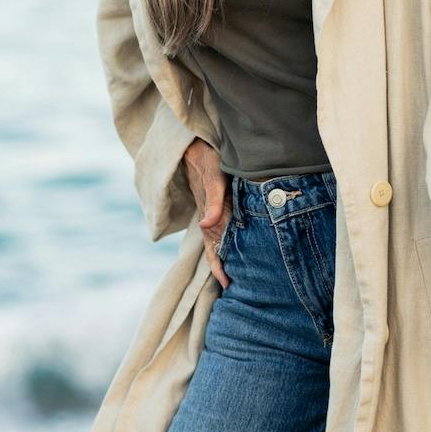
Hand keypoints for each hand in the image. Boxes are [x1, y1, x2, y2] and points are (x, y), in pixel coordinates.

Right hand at [181, 139, 231, 287]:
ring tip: (235, 273)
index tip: (227, 285)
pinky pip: (218, 225)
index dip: (220, 267)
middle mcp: (209, 216)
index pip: (214, 248)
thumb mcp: (214, 176)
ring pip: (217, 239)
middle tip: (234, 287)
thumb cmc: (208, 158)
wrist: (195, 144)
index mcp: (210, 215)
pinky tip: (232, 244)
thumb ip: (214, 200)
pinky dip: (224, 239)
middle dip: (223, 267)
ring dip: (224, 255)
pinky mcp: (213, 203)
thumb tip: (208, 224)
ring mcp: (210, 211)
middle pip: (215, 248)